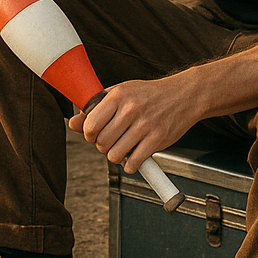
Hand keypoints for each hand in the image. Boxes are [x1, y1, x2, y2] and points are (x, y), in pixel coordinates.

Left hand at [67, 74, 197, 172]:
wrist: (184, 95)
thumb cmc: (149, 94)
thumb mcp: (121, 93)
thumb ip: (96, 108)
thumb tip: (73, 123)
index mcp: (118, 96)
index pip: (90, 125)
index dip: (89, 135)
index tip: (95, 134)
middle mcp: (131, 110)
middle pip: (101, 142)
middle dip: (103, 146)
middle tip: (112, 141)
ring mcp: (145, 125)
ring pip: (114, 155)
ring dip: (116, 156)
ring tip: (123, 147)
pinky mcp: (157, 139)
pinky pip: (133, 163)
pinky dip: (130, 164)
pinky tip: (135, 155)